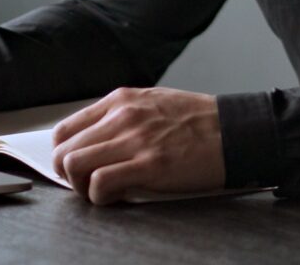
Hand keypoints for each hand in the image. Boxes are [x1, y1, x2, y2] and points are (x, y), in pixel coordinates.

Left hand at [51, 87, 224, 204]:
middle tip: (85, 186)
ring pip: (74, 164)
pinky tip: (114, 198)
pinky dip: (99, 196)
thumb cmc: (198, 121)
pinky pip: (100, 182)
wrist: (235, 131)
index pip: (65, 130)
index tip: (75, 169)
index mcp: (120, 100)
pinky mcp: (149, 165)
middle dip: (68, 175)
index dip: (63, 155)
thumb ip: (121, 117)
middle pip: (64, 149)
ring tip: (99, 193)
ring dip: (80, 187)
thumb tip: (96, 143)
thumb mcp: (152, 103)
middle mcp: (121, 116)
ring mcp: (134, 139)